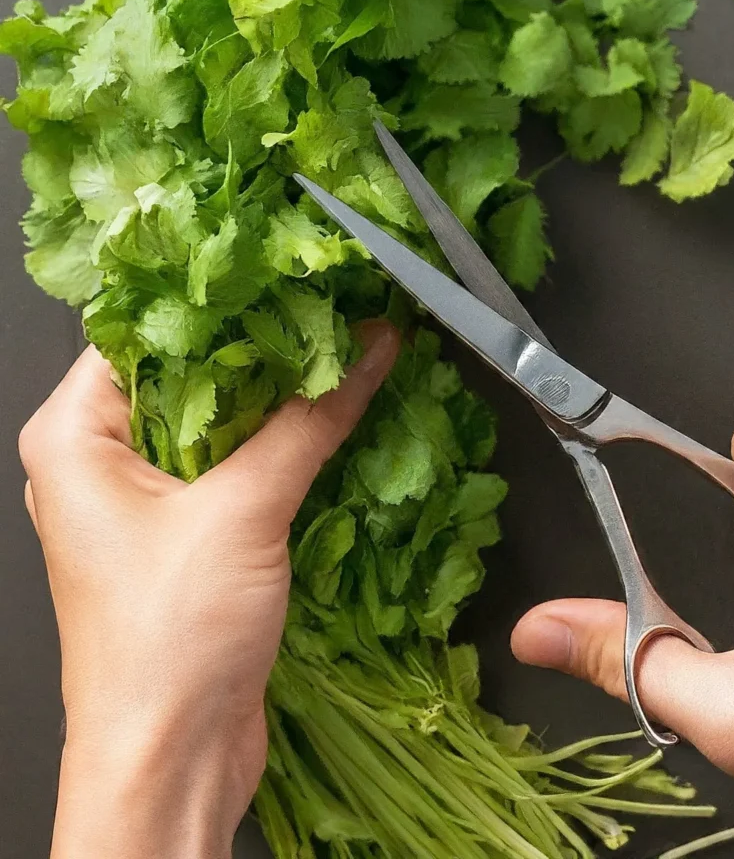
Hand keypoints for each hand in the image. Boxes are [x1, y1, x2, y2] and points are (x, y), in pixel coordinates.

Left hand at [19, 322, 399, 858]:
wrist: (173, 758)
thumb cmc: (168, 641)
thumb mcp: (243, 509)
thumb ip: (311, 419)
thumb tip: (369, 346)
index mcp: (76, 434)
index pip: (145, 325)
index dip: (218, 290)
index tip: (288, 262)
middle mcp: (105, 459)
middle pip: (191, 369)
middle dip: (265, 341)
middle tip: (334, 298)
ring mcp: (152, 498)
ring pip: (224, 418)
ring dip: (284, 392)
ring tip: (349, 342)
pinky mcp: (196, 532)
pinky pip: (243, 463)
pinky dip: (288, 440)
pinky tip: (339, 411)